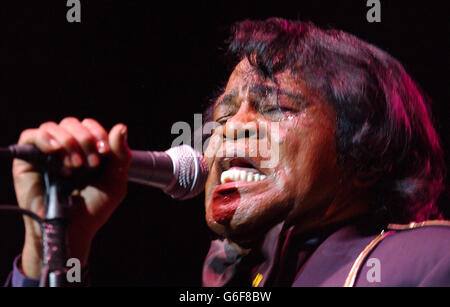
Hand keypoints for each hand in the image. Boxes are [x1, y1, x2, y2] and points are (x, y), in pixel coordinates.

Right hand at [12, 117, 130, 278]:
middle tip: (91, 163)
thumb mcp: (115, 181)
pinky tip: (55, 150)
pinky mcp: (27, 161)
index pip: (89, 126)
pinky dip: (44, 138)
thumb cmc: (94, 208)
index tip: (104, 152)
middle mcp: (66, 149)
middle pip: (71, 123)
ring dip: (68, 141)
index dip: (97, 133)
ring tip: (76, 165)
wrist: (74, 230)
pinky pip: (30, 136)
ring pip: (52, 127)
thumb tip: (120, 127)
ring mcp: (46, 154)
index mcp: (86, 150)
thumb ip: (120, 155)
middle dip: (84, 139)